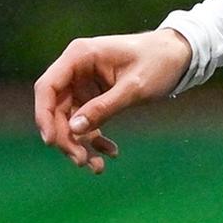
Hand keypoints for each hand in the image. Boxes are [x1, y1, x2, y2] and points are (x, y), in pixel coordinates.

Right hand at [31, 26, 195, 173]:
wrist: (178, 56)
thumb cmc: (158, 62)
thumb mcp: (134, 88)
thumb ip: (104, 108)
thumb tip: (74, 130)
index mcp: (79, 56)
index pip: (48, 87)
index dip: (44, 115)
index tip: (51, 141)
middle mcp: (76, 69)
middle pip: (55, 108)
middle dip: (66, 138)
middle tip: (81, 161)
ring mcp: (83, 84)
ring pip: (69, 120)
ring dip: (79, 144)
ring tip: (97, 167)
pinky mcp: (93, 97)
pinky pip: (86, 122)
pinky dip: (94, 139)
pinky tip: (111, 152)